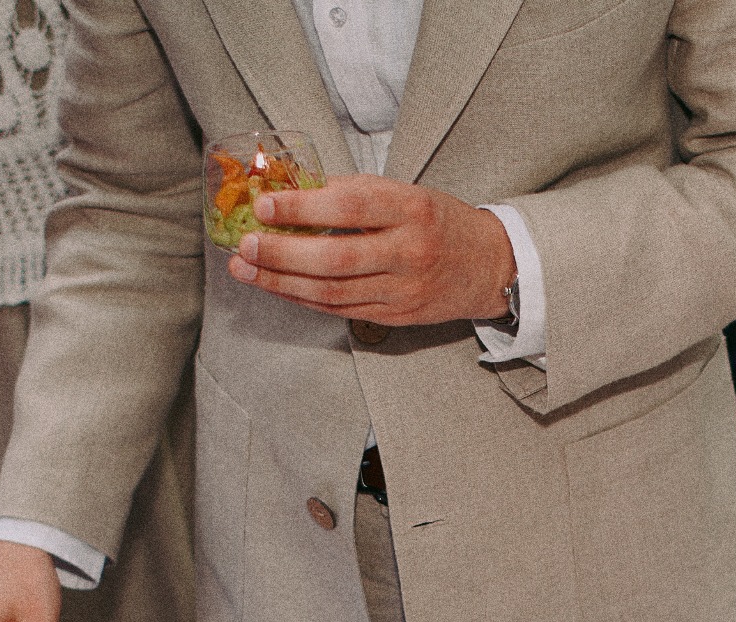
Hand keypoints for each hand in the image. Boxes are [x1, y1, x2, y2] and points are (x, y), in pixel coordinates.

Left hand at [228, 175, 515, 325]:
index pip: (351, 207)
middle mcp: (409, 252)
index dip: (303, 209)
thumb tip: (292, 191)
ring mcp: (403, 290)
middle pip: (336, 259)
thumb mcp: (406, 192)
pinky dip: (303, 299)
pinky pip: (341, 310)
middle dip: (282, 254)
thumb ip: (354, 192)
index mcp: (412, 209)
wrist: (490, 265)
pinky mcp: (398, 315)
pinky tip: (277, 287)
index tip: (265, 206)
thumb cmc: (440, 221)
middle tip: (245, 245)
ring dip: (282, 282)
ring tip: (245, 269)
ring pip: (332, 292)